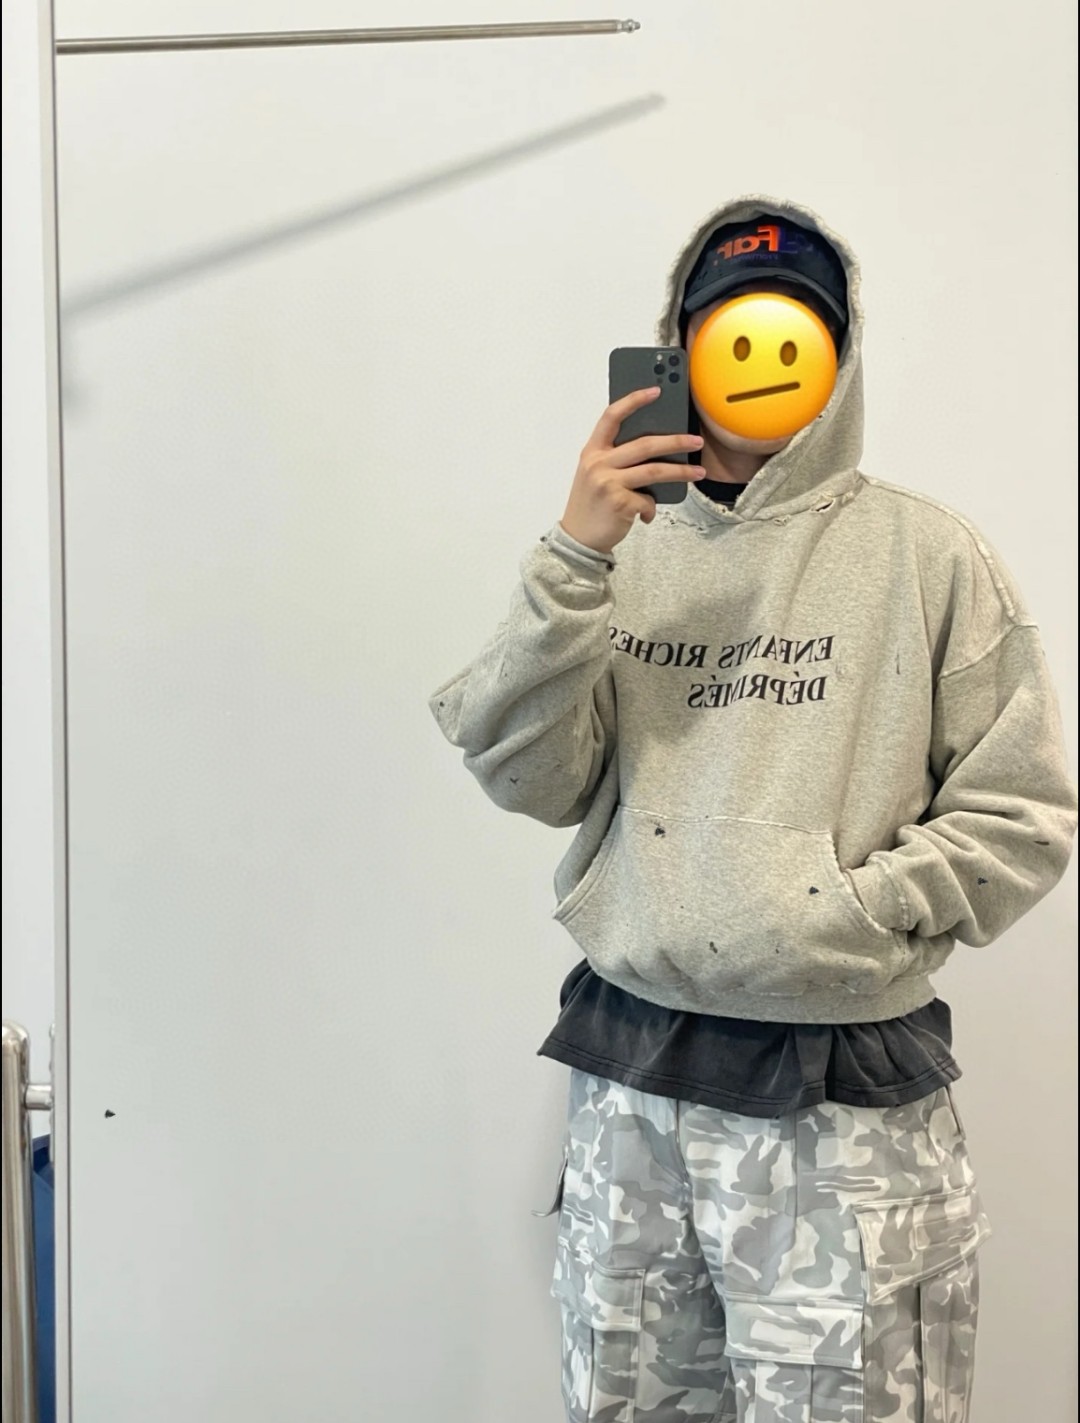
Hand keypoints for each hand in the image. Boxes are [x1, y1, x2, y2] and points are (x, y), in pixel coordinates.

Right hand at [559, 388, 703, 554]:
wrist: (578, 539)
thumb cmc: (591, 505)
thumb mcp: (596, 475)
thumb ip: (616, 459)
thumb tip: (656, 449)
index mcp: (592, 451)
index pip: (611, 416)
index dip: (634, 400)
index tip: (656, 390)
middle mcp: (598, 463)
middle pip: (644, 444)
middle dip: (675, 441)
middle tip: (696, 441)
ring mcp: (608, 483)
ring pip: (654, 470)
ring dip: (680, 472)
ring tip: (697, 473)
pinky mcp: (619, 503)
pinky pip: (648, 499)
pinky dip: (651, 507)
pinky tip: (646, 514)